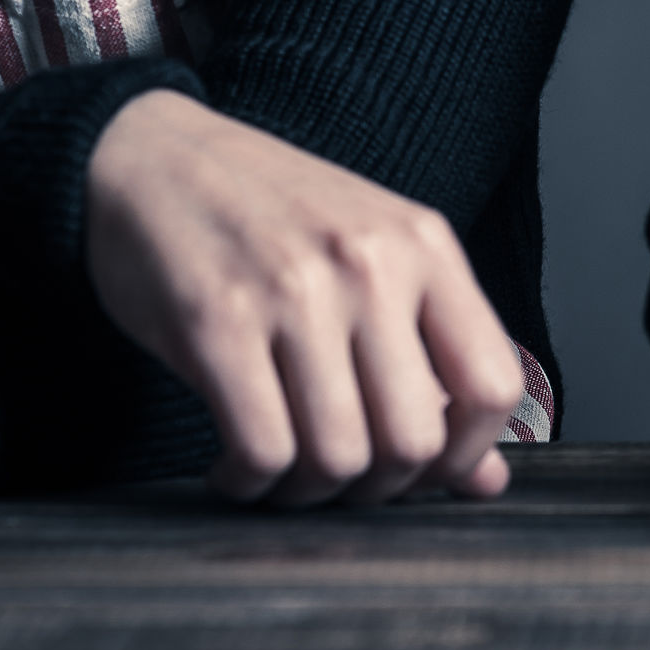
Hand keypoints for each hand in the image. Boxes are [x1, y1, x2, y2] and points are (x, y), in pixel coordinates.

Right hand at [85, 90, 527, 507]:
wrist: (155, 155)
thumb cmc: (271, 217)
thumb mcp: (373, 262)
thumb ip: (435, 364)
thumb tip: (487, 481)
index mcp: (424, 246)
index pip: (494, 384)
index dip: (465, 454)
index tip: (422, 470)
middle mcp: (369, 263)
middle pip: (413, 441)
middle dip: (376, 488)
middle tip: (339, 479)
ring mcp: (295, 290)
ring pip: (338, 458)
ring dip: (307, 494)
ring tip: (283, 474)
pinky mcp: (217, 320)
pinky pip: (263, 451)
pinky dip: (250, 483)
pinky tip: (236, 466)